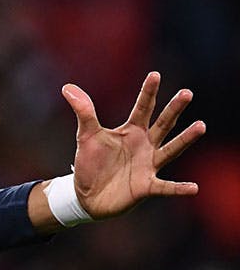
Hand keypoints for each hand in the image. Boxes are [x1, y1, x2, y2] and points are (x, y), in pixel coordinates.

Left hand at [63, 72, 204, 218]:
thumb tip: (67, 87)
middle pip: (163, 124)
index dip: (148, 92)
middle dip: (174, 109)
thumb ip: (83, 112)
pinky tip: (193, 188)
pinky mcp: (147, 186)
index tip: (155, 74)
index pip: (142, 108)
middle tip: (186, 93)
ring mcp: (148, 165)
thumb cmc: (91, 162)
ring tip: (201, 125)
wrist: (87, 195)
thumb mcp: (86, 135)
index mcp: (131, 131)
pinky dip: (179, 188)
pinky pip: (166, 187)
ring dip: (185, 139)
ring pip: (171, 150)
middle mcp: (145, 145)